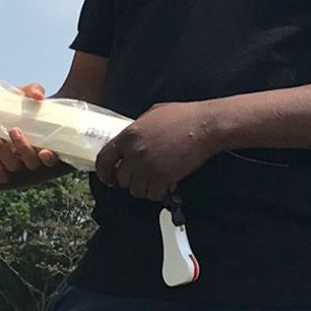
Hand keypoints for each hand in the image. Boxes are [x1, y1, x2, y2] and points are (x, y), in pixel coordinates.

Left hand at [0, 83, 59, 184]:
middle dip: (24, 148)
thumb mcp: (24, 93)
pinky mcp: (0, 165)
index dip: (50, 159)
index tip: (44, 151)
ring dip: (2, 151)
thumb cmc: (16, 104)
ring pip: (13, 166)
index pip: (54, 158)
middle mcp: (32, 156)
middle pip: (32, 163)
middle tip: (14, 130)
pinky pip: (0, 174)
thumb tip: (38, 95)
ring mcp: (16, 162)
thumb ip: (34, 91)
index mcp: (45, 142)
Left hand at [95, 102, 220, 199]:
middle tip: (141, 178)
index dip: (104, 173)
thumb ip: (136, 130)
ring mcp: (149, 166)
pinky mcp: (164, 177)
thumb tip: (129, 141)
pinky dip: (159, 193)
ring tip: (155, 181)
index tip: (109, 178)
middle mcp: (135, 153)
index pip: (104, 159)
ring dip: (145, 188)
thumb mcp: (151, 115)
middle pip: (121, 179)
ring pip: (136, 190)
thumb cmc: (182, 116)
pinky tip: (166, 184)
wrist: (205, 125)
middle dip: (130, 181)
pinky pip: (153, 194)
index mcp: (128, 135)